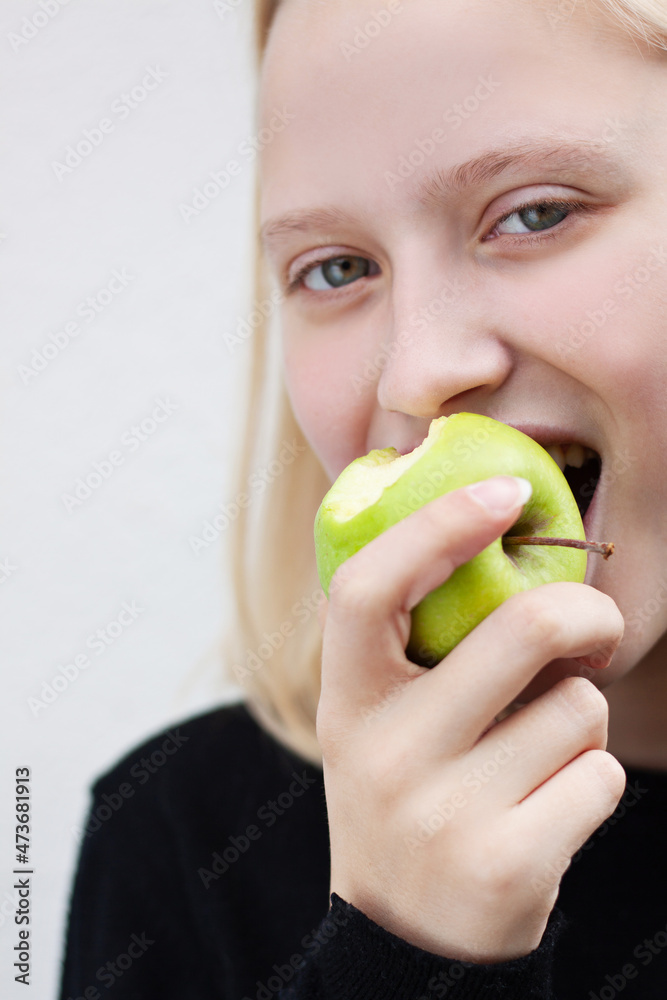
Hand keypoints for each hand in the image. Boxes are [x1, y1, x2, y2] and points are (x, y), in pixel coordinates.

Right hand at [316, 475, 625, 962]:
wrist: (405, 936)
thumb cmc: (405, 790)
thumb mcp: (377, 718)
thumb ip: (409, 642)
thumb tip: (478, 526)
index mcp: (346, 700)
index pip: (370, 587)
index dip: (439, 525)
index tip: (506, 490)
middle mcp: (383, 753)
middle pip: (523, 629)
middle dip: (587, 612)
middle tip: (594, 624)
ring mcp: (442, 815)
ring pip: (579, 709)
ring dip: (580, 719)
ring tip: (539, 751)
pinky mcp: (505, 869)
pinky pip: (600, 777)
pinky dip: (594, 780)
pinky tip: (549, 808)